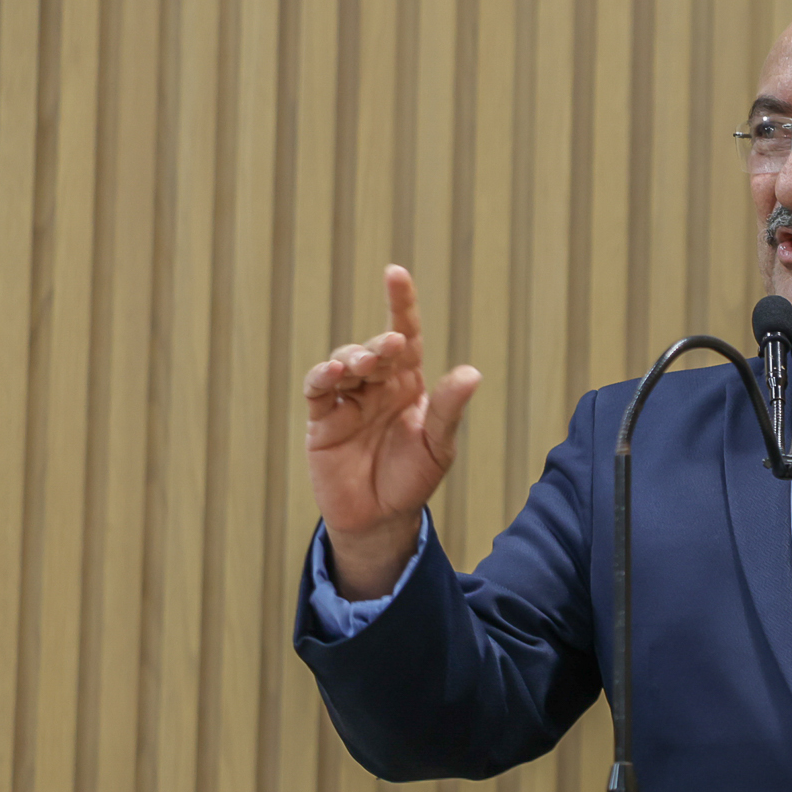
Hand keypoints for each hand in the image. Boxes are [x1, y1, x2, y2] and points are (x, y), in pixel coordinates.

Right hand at [304, 265, 480, 596]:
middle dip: (378, 342)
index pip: (406, 335)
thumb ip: (449, 410)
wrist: (381, 518)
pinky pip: (318, 389)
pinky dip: (322, 377)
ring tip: (363, 365)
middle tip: (387, 346)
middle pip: (374, 348)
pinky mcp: (323, 420)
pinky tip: (332, 374)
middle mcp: (378, 386)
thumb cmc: (413, 479)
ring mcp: (348, 400)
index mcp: (409, 384)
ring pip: (344, 362)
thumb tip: (472, 373)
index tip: (395, 273)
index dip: (401, 304)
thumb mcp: (439, 446)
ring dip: (352, 357)